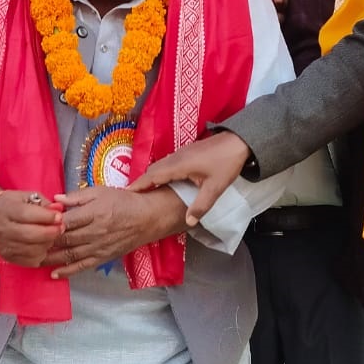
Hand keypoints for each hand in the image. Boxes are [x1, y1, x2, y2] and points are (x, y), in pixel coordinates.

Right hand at [0, 190, 64, 265]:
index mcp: (7, 210)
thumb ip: (44, 203)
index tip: (59, 217)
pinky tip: (43, 245)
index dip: (46, 217)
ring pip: (32, 250)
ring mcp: (4, 245)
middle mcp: (3, 228)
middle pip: (30, 235)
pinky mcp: (7, 257)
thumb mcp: (27, 196)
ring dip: (47, 244)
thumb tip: (59, 210)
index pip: (27, 215)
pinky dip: (41, 254)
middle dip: (50, 233)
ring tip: (51, 236)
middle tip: (61, 228)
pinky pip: (30, 261)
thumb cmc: (13, 204)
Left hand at [45, 186, 186, 277]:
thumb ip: (77, 196)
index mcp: (94, 213)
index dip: (49, 225)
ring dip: (51, 259)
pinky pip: (82, 267)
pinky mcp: (103, 257)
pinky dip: (67, 272)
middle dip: (45, 243)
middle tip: (27, 244)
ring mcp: (99, 247)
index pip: (66, 221)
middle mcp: (95, 232)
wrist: (147, 218)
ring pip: (70, 255)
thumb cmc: (123, 201)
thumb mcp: (100, 191)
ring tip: (33, 259)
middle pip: (65, 239)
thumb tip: (55, 199)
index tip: (33, 225)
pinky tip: (54, 274)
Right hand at [131, 129, 251, 225]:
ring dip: (150, 177)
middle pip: (152, 170)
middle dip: (141, 182)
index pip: (152, 176)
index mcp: (178, 165)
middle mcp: (175, 157)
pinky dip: (159, 172)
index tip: (126, 194)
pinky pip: (166, 163)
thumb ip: (201, 205)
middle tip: (133, 197)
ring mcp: (180, 153)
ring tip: (144, 191)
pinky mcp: (186, 152)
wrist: (237, 142)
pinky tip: (163, 181)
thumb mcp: (215, 188)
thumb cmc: (226, 163)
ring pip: (159, 165)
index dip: (139, 185)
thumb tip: (188, 222)